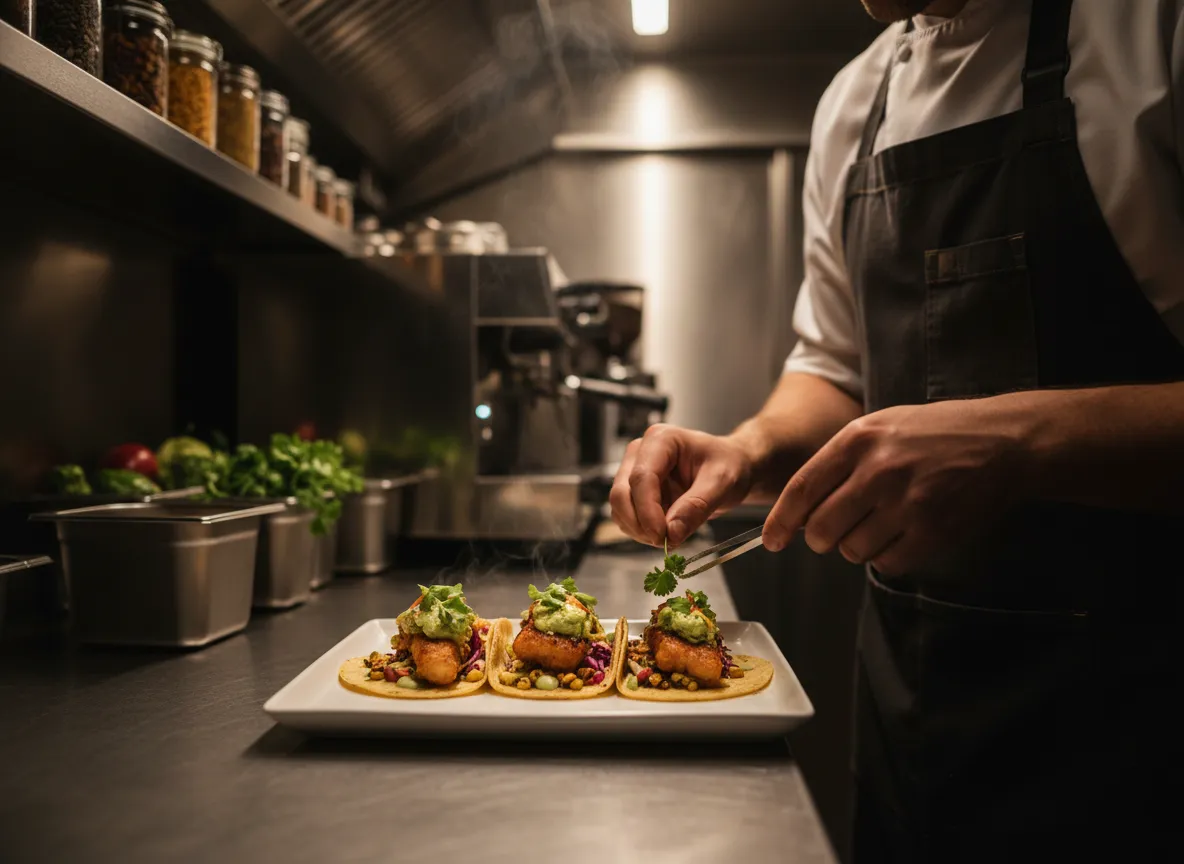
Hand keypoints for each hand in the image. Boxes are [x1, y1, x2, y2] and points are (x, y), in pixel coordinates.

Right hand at [610, 424, 755, 547]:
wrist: (730, 466)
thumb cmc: (728, 464)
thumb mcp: (722, 481)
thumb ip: (697, 505)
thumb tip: (672, 533)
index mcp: (660, 440)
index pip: (642, 477)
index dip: (647, 511)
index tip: (662, 536)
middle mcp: (640, 453)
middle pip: (621, 494)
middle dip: (640, 524)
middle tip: (666, 542)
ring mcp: (633, 472)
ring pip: (620, 508)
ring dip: (639, 530)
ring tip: (671, 537)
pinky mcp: (634, 492)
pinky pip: (626, 517)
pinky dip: (641, 531)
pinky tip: (665, 532)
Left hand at [762, 399, 1028, 574]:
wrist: (1003, 441)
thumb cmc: (936, 433)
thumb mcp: (881, 426)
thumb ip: (840, 462)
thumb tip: (801, 510)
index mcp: (859, 439)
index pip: (802, 488)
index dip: (781, 520)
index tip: (772, 538)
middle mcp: (878, 470)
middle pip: (822, 528)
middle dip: (820, 538)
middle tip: (832, 532)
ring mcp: (907, 502)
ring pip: (852, 550)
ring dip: (858, 546)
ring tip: (880, 524)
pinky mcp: (933, 530)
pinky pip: (887, 563)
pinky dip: (887, 557)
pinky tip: (902, 535)